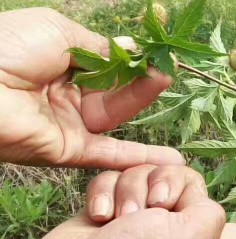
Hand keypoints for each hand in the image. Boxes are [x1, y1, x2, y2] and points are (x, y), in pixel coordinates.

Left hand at [0, 8, 183, 168]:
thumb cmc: (9, 46)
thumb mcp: (58, 31)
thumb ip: (99, 47)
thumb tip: (132, 49)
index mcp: (60, 64)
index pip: (105, 66)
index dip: (130, 62)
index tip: (155, 55)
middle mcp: (66, 95)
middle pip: (113, 90)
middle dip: (139, 79)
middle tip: (165, 67)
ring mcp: (69, 123)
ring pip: (113, 116)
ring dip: (141, 102)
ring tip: (165, 81)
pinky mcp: (69, 150)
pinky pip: (107, 154)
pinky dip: (138, 158)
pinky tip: (169, 159)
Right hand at [27, 166, 235, 238]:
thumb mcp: (193, 238)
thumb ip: (209, 211)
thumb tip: (187, 198)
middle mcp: (183, 234)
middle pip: (195, 185)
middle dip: (171, 186)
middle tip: (154, 208)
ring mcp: (148, 221)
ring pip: (155, 174)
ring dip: (136, 190)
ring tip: (122, 219)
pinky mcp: (117, 208)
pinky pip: (123, 178)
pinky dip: (109, 192)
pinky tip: (101, 216)